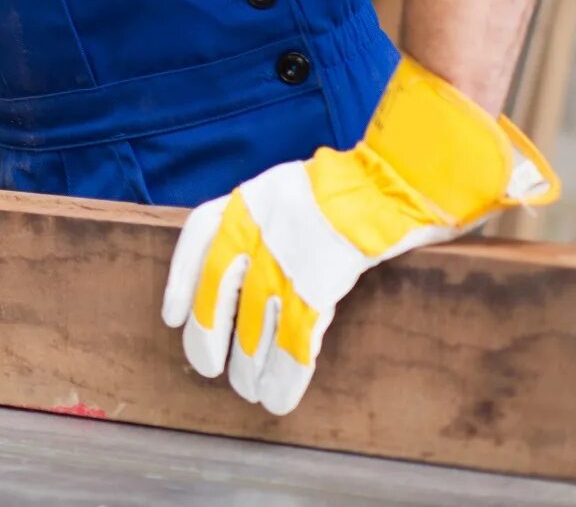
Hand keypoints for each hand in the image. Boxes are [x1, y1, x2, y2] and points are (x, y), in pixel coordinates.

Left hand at [162, 57, 556, 414]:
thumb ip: (272, 219)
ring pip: (253, 323)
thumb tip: (253, 266)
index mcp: (249, 199)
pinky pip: (294, 340)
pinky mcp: (319, 284)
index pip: (197, 239)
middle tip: (206, 367)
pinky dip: (285, 374)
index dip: (180, 281)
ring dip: (248, 366)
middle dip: (209, 334)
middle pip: (218, 289)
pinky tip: (279, 397)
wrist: (403, 178)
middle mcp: (257, 226)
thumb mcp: (295, 189)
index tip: (171, 316)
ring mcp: (285, 257)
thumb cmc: (360, 187)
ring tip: (247, 391)